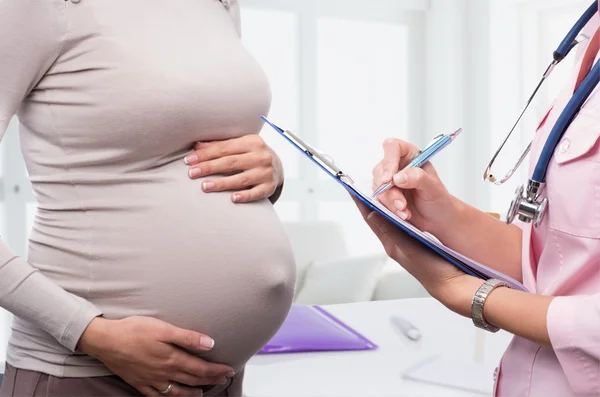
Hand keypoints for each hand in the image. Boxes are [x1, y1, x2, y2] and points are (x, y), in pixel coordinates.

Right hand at [78, 317, 234, 396]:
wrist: (105, 341)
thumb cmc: (135, 330)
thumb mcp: (164, 329)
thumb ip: (188, 337)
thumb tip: (210, 344)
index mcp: (172, 359)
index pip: (201, 369)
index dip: (217, 370)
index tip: (229, 370)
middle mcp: (164, 373)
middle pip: (192, 380)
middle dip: (210, 380)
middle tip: (223, 380)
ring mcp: (151, 380)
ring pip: (177, 391)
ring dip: (192, 392)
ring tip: (202, 392)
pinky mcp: (139, 383)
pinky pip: (157, 396)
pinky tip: (172, 396)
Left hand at [184, 135, 283, 203]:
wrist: (278, 167)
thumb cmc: (252, 155)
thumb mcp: (240, 146)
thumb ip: (220, 146)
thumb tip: (196, 146)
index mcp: (252, 142)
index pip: (225, 148)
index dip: (205, 154)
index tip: (189, 161)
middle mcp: (261, 156)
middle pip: (230, 162)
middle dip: (209, 167)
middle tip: (191, 173)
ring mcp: (266, 172)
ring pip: (241, 179)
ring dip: (221, 183)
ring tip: (205, 186)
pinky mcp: (269, 187)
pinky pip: (256, 193)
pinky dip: (244, 196)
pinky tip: (232, 199)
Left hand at [353, 196, 481, 310]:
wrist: (449, 281)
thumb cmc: (431, 269)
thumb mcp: (409, 247)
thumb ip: (391, 230)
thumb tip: (372, 215)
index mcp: (390, 243)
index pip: (371, 217)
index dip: (361, 201)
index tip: (351, 187)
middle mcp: (393, 241)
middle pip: (377, 216)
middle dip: (369, 200)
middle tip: (363, 185)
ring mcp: (402, 241)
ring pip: (388, 217)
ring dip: (383, 203)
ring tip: (378, 189)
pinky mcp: (413, 241)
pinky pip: (400, 221)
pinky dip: (396, 210)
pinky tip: (399, 203)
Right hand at [372, 138, 455, 233]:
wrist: (437, 218)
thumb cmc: (438, 199)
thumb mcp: (433, 187)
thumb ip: (417, 178)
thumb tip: (398, 177)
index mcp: (410, 155)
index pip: (392, 147)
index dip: (389, 161)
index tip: (390, 178)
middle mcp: (397, 165)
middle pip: (381, 169)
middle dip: (389, 189)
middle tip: (401, 203)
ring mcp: (389, 181)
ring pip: (378, 187)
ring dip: (390, 201)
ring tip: (405, 210)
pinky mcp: (385, 195)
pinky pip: (379, 200)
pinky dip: (389, 208)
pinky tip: (402, 214)